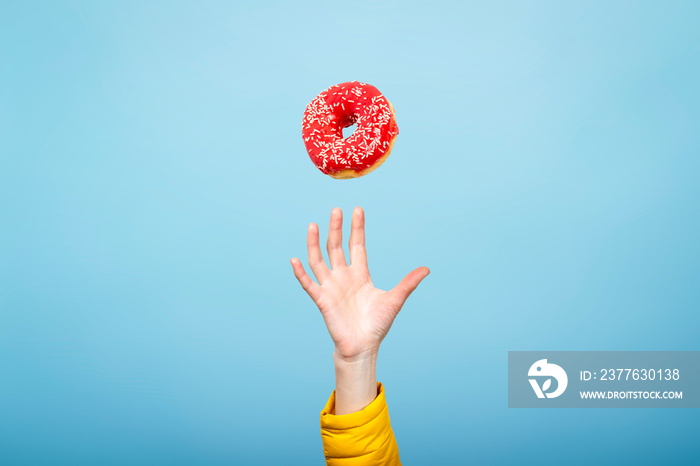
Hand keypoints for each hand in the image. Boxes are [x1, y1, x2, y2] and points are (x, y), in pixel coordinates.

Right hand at [291, 207, 429, 360]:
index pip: (357, 245)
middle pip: (337, 247)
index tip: (357, 210)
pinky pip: (308, 284)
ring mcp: (331, 287)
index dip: (357, 228)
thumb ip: (408, 283)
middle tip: (336, 210)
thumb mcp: (395, 300)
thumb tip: (427, 269)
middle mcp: (343, 277)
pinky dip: (301, 273)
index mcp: (360, 274)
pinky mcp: (322, 300)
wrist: (363, 347)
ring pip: (319, 260)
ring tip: (313, 225)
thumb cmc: (377, 325)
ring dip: (315, 243)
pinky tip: (294, 260)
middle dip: (337, 229)